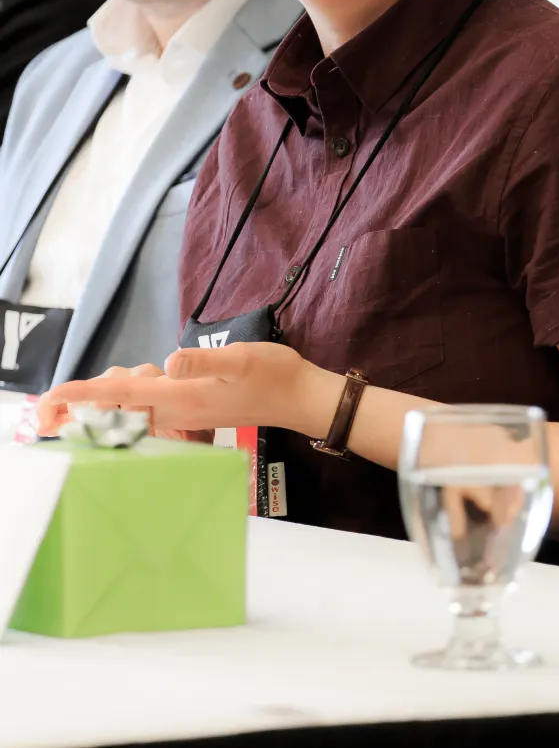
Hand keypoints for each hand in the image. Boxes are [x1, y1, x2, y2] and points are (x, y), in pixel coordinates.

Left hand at [39, 343, 336, 437]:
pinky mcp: (190, 408)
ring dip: (106, 398)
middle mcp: (175, 408)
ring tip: (89, 392)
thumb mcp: (242, 359)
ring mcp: (182, 411)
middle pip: (115, 407)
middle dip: (83, 403)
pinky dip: (127, 399)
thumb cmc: (273, 374)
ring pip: (129, 406)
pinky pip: (146, 407)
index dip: (83, 397)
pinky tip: (132, 388)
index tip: (48, 401)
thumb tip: (171, 361)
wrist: (298, 396)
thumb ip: (205, 361)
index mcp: (180, 396)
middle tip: (51, 404)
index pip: (120, 397)